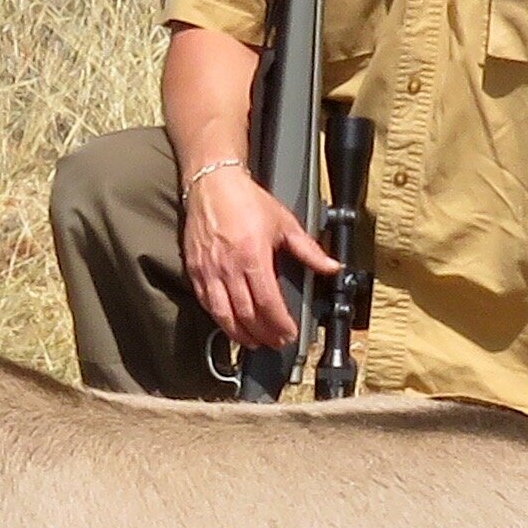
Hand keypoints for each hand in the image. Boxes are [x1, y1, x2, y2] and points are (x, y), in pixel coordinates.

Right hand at [179, 163, 340, 352]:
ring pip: (223, 315)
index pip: (268, 302)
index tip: (289, 334)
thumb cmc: (246, 201)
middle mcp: (229, 266)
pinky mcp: (195, 270)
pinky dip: (219, 319)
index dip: (279, 324)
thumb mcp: (284, 222)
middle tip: (276, 343)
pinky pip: (206, 303)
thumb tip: (332, 267)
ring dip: (240, 334)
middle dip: (264, 334)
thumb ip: (309, 250)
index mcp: (253, 255)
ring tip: (254, 342)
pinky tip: (230, 325)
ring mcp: (209, 270)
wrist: (212, 184)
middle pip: (246, 314)